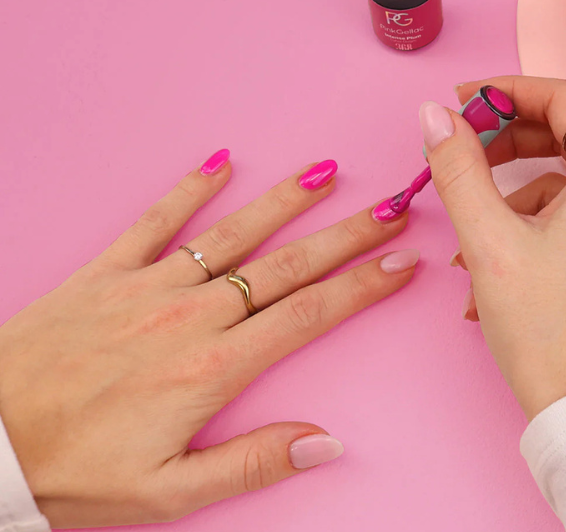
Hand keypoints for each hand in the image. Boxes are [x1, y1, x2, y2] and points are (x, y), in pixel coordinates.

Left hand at [0, 152, 416, 526]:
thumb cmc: (74, 471)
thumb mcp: (170, 491)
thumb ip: (252, 462)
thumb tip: (326, 442)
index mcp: (213, 368)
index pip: (308, 314)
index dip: (362, 286)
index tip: (402, 263)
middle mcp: (189, 316)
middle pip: (286, 266)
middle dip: (346, 236)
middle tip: (391, 209)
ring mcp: (146, 288)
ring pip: (232, 235)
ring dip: (284, 201)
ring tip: (325, 173)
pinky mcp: (104, 275)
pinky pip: (154, 222)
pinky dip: (189, 189)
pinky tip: (219, 162)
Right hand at [422, 76, 565, 420]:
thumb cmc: (550, 333)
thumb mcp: (490, 244)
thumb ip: (459, 169)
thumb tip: (435, 116)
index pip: (565, 98)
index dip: (508, 90)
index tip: (465, 102)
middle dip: (507, 143)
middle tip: (461, 156)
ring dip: (513, 197)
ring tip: (469, 243)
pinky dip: (535, 226)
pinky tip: (494, 269)